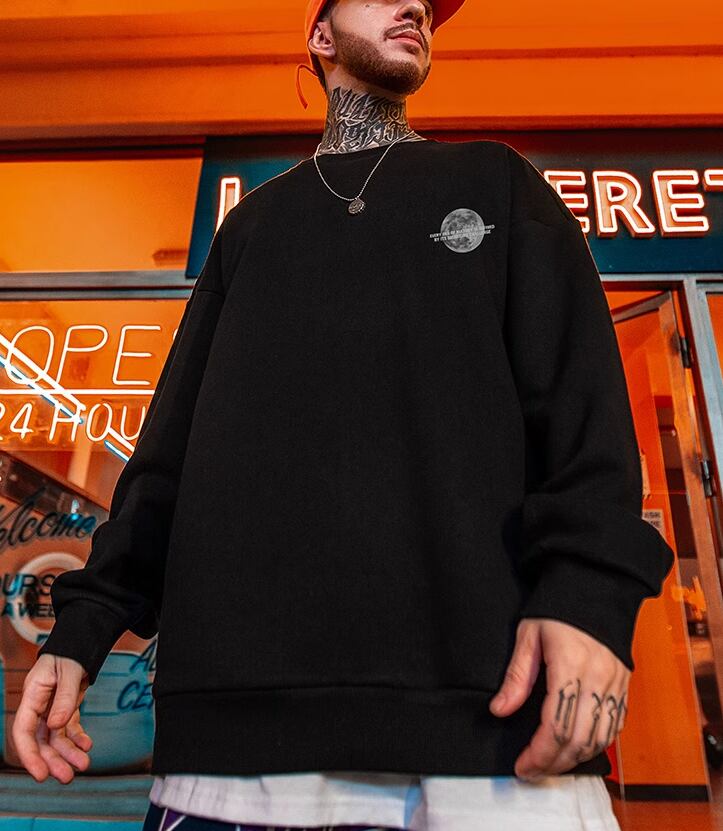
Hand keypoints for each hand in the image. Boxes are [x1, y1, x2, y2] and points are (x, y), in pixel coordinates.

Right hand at [12, 653, 92, 782]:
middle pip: (40, 739)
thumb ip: (64, 697)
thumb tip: (55, 725)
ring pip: (55, 737)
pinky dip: (77, 738)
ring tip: (83, 764)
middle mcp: (39, 705)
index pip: (23, 730)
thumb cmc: (71, 651)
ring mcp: (52, 707)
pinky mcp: (66, 707)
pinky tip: (86, 746)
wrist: (83, 640)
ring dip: (68, 752)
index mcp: (33, 694)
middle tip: (67, 777)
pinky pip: (69, 728)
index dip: (29, 755)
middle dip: (53, 759)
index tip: (40, 774)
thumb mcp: (69, 670)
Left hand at [489, 618, 628, 780]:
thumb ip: (516, 676)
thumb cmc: (557, 610)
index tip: (522, 765)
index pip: (557, 725)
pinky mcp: (624, 686)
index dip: (539, 753)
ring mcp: (615, 685)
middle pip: (579, 740)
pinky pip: (614, 726)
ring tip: (551, 764)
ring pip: (601, 739)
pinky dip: (597, 744)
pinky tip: (577, 748)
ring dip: (575, 759)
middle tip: (532, 771)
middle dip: (554, 763)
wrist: (594, 589)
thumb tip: (499, 710)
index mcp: (570, 666)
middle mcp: (598, 680)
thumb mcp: (528, 635)